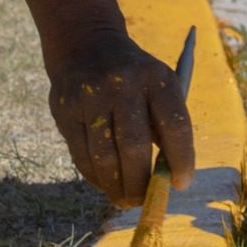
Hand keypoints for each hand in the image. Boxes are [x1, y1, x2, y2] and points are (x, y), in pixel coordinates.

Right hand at [27, 0, 195, 205]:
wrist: (86, 44)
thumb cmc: (135, 79)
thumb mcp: (157, 87)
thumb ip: (164, 128)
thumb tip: (166, 181)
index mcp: (157, 77)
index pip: (175, 125)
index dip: (182, 160)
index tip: (181, 184)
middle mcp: (123, 83)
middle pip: (134, 147)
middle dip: (141, 183)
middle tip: (144, 202)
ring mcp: (90, 94)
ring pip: (104, 156)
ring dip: (116, 187)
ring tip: (125, 199)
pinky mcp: (65, 108)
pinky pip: (81, 154)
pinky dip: (95, 177)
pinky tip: (105, 184)